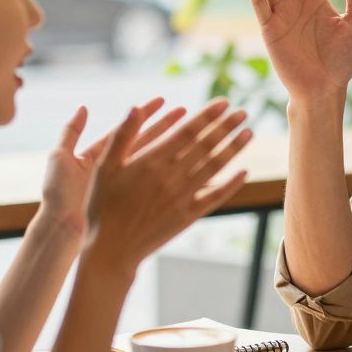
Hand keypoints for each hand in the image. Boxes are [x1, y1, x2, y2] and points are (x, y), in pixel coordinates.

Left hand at [39, 97, 185, 238]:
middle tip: (187, 111)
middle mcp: (115, 169)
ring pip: (154, 162)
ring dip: (174, 148)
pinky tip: (191, 167)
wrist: (60, 231)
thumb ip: (72, 131)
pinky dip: (174, 177)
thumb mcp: (61, 158)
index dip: (145, 114)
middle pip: (145, 142)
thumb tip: (84, 107)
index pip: (127, 129)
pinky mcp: (132, 201)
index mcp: (99, 155)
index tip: (163, 99)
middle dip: (166, 127)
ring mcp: (125, 186)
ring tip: (197, 134)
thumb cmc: (58, 195)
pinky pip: (156, 186)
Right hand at [83, 98, 253, 270]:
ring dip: (233, 148)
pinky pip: (215, 197)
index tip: (224, 102)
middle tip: (243, 111)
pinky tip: (244, 171)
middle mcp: (170, 177)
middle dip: (226, 126)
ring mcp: (182, 197)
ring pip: (214, 167)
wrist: (111, 248)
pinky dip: (231, 184)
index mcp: (151, 161)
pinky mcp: (188, 216)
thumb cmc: (103, 204)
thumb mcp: (104, 166)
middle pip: (205, 145)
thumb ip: (122, 136)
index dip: (207, 116)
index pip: (187, 132)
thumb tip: (135, 107)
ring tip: (249, 132)